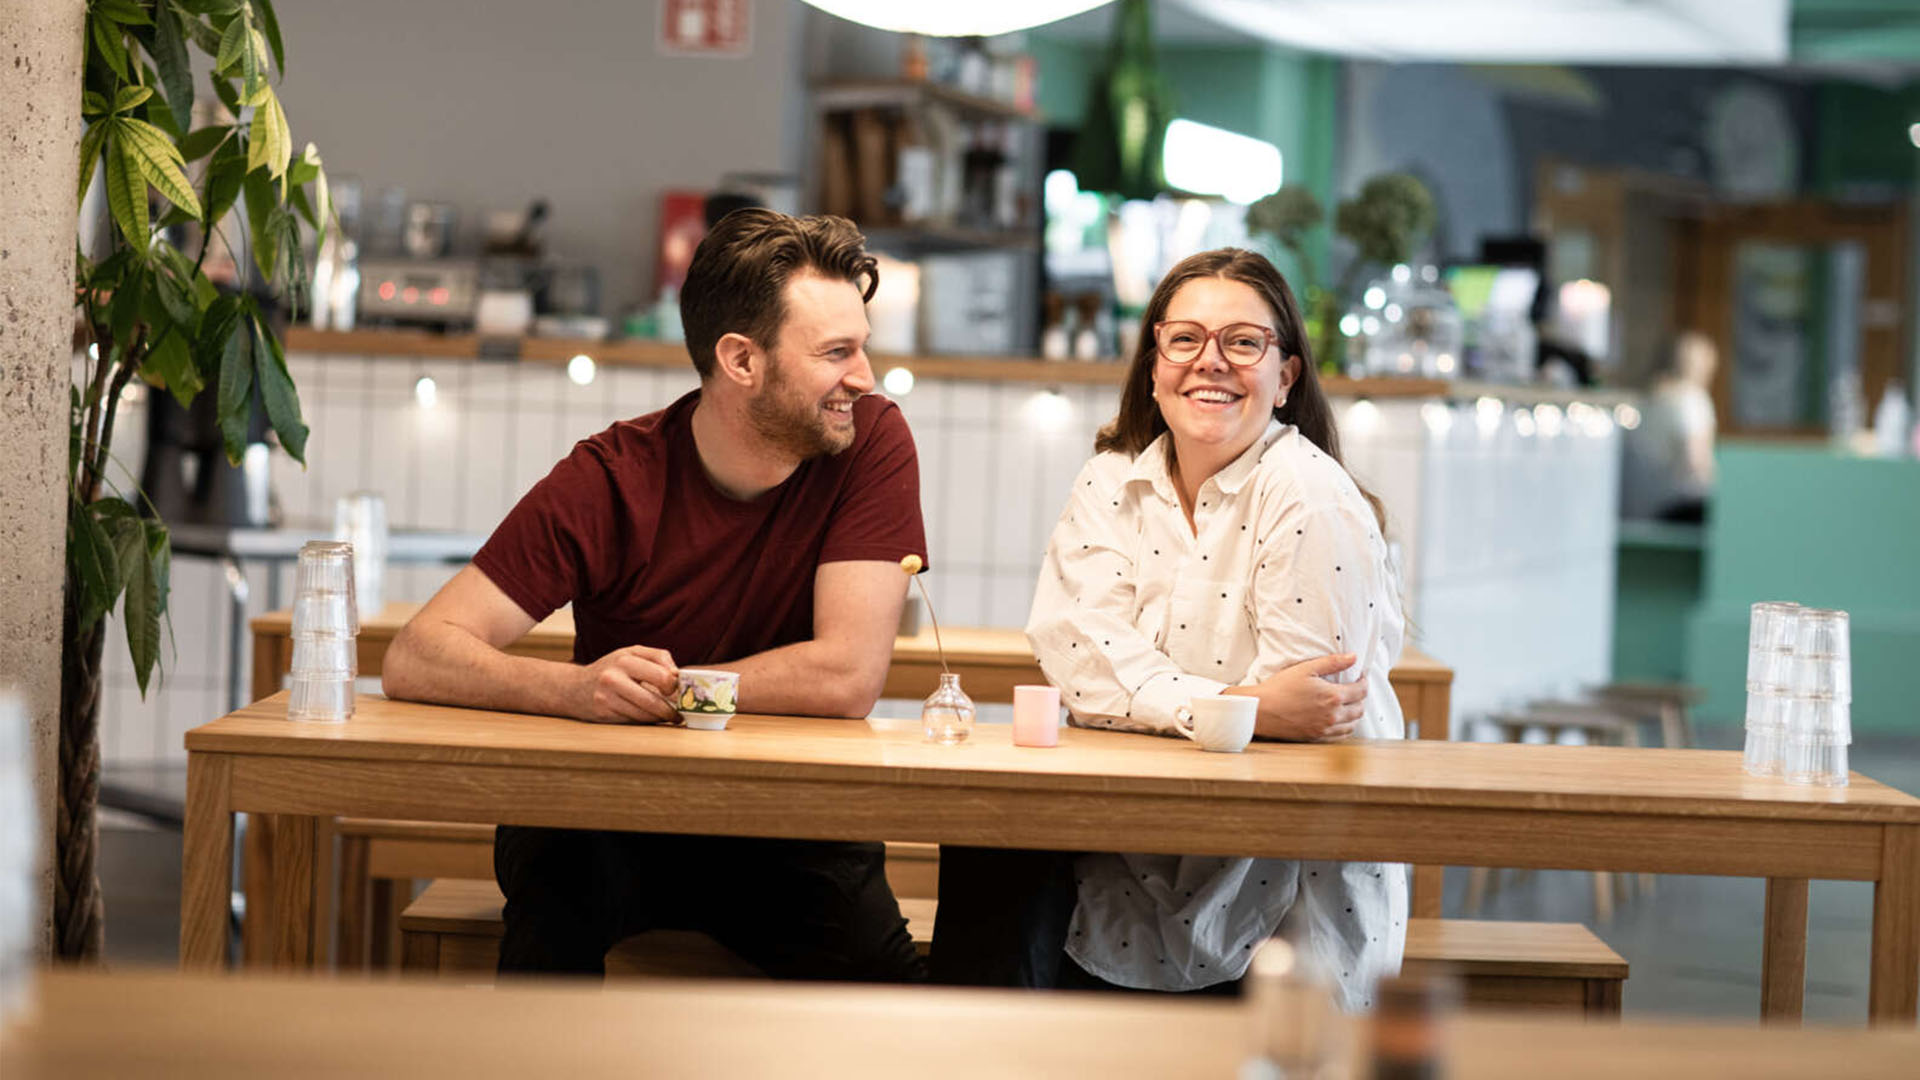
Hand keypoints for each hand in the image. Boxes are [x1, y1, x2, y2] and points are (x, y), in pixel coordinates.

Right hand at [573, 645, 679, 724]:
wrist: (574, 687)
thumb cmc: (610, 669)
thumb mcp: (632, 654)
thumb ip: (658, 658)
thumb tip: (678, 675)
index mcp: (625, 658)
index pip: (662, 675)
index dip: (675, 686)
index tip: (678, 691)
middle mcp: (614, 677)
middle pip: (654, 700)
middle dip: (670, 709)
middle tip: (679, 712)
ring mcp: (607, 697)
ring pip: (645, 714)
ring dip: (660, 718)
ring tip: (668, 716)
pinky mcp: (604, 713)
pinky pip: (634, 720)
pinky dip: (646, 720)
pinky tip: (649, 717)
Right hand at [1227, 653, 1366, 741]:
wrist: (1261, 710)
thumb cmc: (1280, 687)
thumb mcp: (1306, 669)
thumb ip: (1332, 662)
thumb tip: (1353, 658)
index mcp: (1333, 697)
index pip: (1361, 691)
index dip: (1364, 682)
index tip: (1360, 677)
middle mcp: (1333, 715)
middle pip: (1360, 709)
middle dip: (1361, 698)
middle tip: (1355, 690)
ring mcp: (1325, 729)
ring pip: (1353, 724)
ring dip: (1355, 714)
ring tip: (1348, 704)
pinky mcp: (1317, 737)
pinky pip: (1341, 736)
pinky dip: (1345, 727)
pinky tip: (1339, 720)